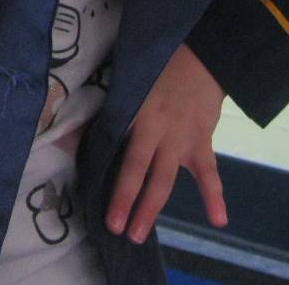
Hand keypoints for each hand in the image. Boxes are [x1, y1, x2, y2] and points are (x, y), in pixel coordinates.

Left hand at [106, 44, 227, 243]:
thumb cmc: (160, 68)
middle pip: (142, 172)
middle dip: (129, 202)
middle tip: (118, 231)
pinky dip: (215, 196)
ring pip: (166, 178)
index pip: (123, 155)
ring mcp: (182, 138)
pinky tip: (219, 219)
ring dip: (152, 207)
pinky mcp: (202, 140)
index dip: (116, 184)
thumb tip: (69, 131)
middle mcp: (159, 131)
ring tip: (139, 234)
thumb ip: (111, 110)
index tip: (105, 207)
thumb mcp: (132, 83)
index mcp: (138, 115)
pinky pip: (208, 172)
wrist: (203, 55)